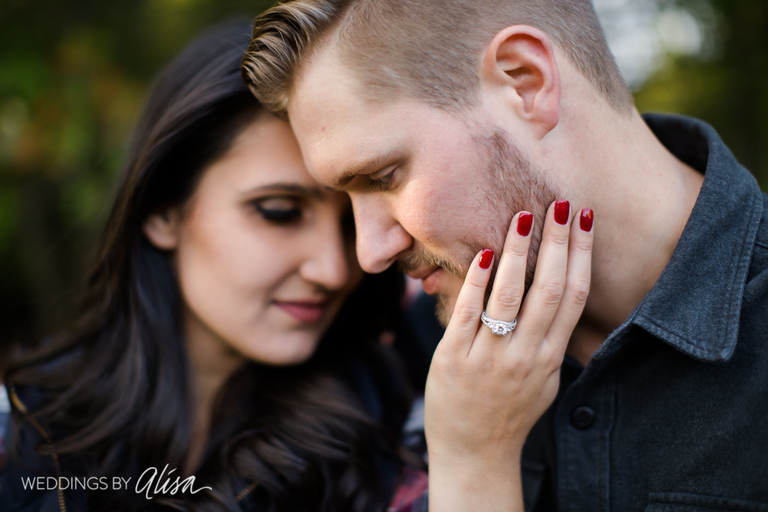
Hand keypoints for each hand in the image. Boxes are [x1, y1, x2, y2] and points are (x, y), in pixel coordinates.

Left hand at [424, 201, 593, 511]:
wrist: (474, 454)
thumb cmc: (510, 412)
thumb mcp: (543, 379)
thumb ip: (550, 340)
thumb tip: (557, 297)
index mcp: (550, 358)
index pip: (574, 297)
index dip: (582, 255)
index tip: (585, 219)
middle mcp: (526, 356)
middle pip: (549, 289)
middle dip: (558, 243)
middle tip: (561, 203)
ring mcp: (489, 358)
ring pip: (510, 296)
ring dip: (518, 253)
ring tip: (524, 217)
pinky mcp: (454, 359)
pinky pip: (468, 313)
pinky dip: (477, 282)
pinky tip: (484, 253)